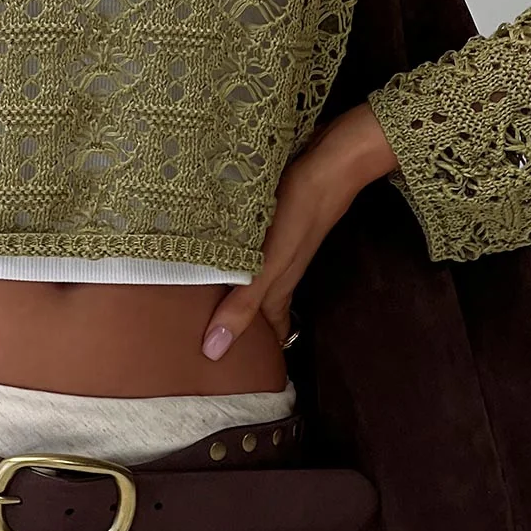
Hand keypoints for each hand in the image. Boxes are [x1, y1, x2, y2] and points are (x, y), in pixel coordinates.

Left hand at [199, 103, 399, 359]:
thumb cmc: (302, 211)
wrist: (332, 159)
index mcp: (279, 285)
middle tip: (204, 335)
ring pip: (254, 276)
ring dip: (233, 288)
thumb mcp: (268, 263)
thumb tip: (215, 349)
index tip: (230, 372)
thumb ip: (244, 302)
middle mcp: (279, 268)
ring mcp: (277, 242)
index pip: (270, 331)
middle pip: (259, 305)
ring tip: (199, 297)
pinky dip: (234, 256)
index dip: (255, 354)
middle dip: (238, 322)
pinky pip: (251, 248)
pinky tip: (216, 246)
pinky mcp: (272, 217)